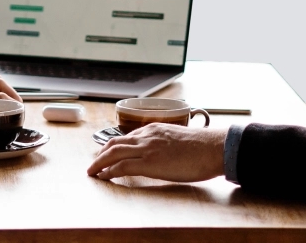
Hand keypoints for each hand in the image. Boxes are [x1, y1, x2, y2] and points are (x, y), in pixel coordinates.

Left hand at [87, 123, 228, 181]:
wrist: (212, 148)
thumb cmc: (202, 147)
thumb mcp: (179, 139)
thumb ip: (166, 144)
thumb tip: (164, 154)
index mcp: (154, 129)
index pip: (127, 137)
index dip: (113, 146)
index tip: (107, 154)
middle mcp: (146, 136)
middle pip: (114, 143)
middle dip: (101, 154)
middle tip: (95, 164)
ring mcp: (146, 148)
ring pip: (113, 153)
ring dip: (100, 163)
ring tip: (93, 172)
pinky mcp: (149, 162)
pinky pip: (122, 166)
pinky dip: (110, 171)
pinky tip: (105, 176)